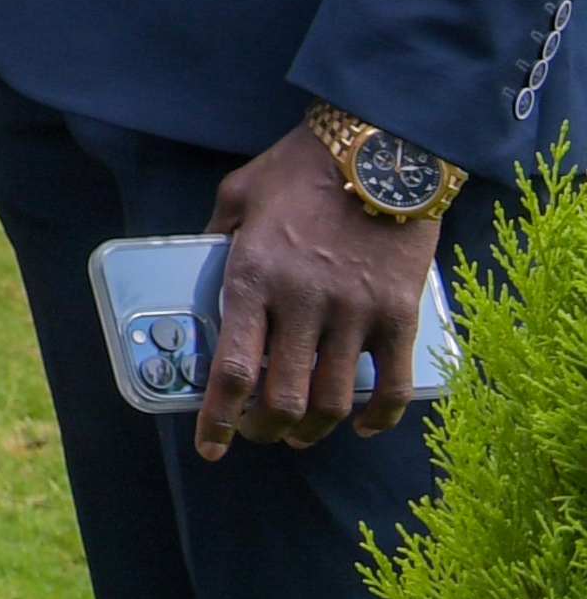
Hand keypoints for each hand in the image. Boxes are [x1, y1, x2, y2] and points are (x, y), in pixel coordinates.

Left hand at [196, 119, 445, 455]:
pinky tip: (363, 425)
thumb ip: (218, 235)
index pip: (233, 370)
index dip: (219, 419)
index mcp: (252, 277)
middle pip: (283, 398)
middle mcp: (301, 305)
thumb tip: (199, 264)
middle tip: (258, 434)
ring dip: (314, 430)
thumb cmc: (299, 169)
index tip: (211, 446)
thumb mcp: (238, 194)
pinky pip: (391, 386)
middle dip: (265, 430)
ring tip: (300, 433)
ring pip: (333, 401)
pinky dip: (379, 418)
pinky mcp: (399, 315)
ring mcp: (354, 314)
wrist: (378, 152)